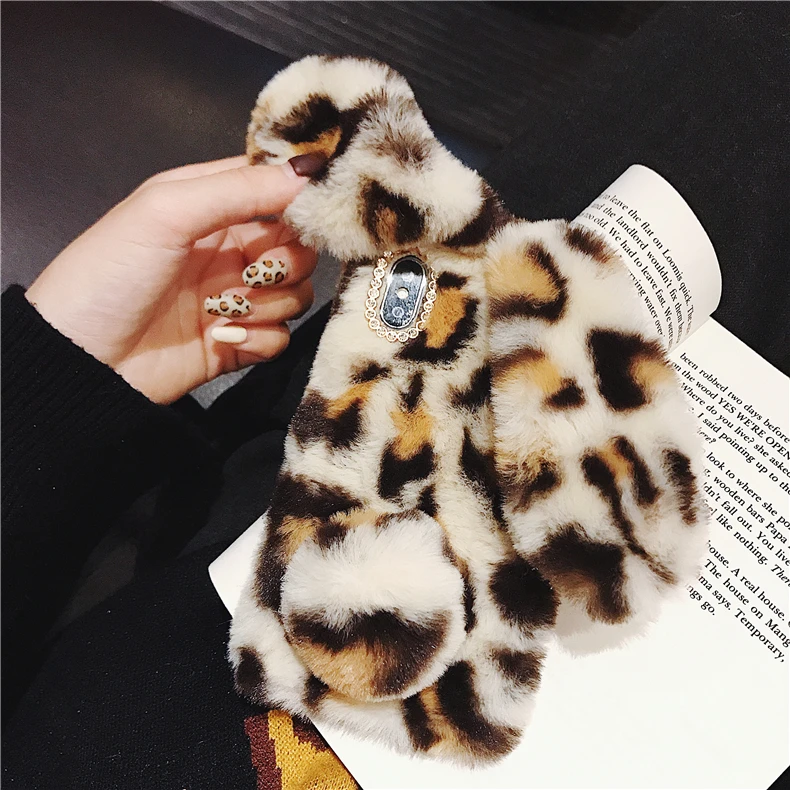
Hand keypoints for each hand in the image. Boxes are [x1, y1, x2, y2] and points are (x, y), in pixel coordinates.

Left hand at [26, 156, 319, 403]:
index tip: (308, 213)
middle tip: (258, 272)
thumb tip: (308, 172)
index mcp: (206, 207)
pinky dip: (261, 337)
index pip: (272, 189)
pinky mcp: (237, 342)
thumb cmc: (108, 275)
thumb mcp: (168, 211)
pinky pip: (280, 336)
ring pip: (294, 293)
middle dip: (288, 261)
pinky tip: (223, 337)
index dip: (298, 198)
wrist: (82, 361)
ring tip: (228, 310)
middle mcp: (226, 250)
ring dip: (272, 302)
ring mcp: (233, 298)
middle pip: (295, 246)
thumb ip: (240, 188)